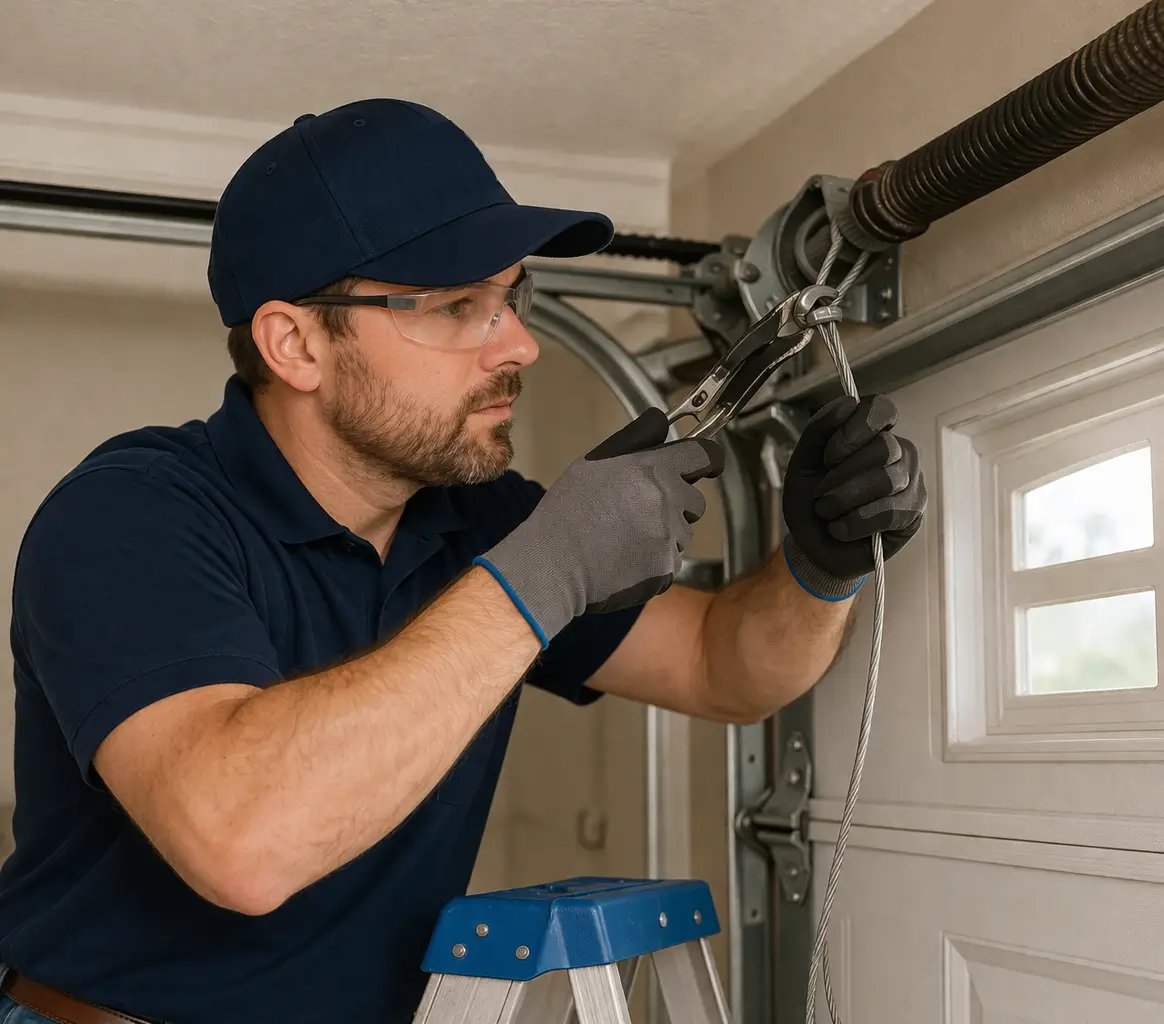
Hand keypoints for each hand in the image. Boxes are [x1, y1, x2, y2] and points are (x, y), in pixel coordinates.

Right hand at [477, 409, 723, 645]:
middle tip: (638, 512)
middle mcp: (666, 500)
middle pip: (695, 499)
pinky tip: (626, 560)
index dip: (708, 459)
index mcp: (650, 469)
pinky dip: (655, 562)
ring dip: (665, 534)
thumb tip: (662, 420)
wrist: (552, 566)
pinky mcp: (666, 568)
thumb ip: (633, 441)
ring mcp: (668, 537)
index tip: (706, 466)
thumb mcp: (592, 463)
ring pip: (684, 532)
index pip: (703, 455)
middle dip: (676, 504)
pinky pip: (672, 561)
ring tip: (626, 539)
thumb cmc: (566, 512)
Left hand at [781, 394, 925, 599]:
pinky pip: (891, 511)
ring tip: (827, 512)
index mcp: (871, 434)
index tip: (829, 456)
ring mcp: (910, 482)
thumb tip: (847, 401)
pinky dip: (856, 522)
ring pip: (887, 480)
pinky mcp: (913, 513)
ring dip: (845, 500)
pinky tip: (841, 529)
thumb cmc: (811, 503)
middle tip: (820, 495)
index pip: (880, 408)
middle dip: (842, 475)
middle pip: (883, 447)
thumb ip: (819, 429)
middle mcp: (897, 453)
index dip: (855, 429)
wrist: (812, 548)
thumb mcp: (803, 464)